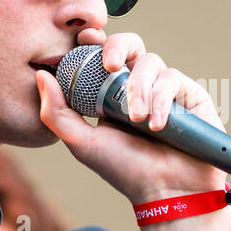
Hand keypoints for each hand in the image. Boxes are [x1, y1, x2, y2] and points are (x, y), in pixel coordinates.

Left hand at [35, 30, 227, 204]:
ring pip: (150, 61)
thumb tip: (42, 75)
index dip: (94, 41)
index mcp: (111, 92)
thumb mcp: (81, 142)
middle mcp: (139, 85)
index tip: (84, 39)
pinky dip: (161, 99)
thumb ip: (56, 112)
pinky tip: (157, 125)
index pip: (102, 55)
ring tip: (137, 120)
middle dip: (117, 46)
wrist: (165, 192)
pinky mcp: (189, 94)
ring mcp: (164, 88)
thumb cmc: (124, 169)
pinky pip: (172, 79)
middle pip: (129, 44)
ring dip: (139, 89)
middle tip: (110, 65)